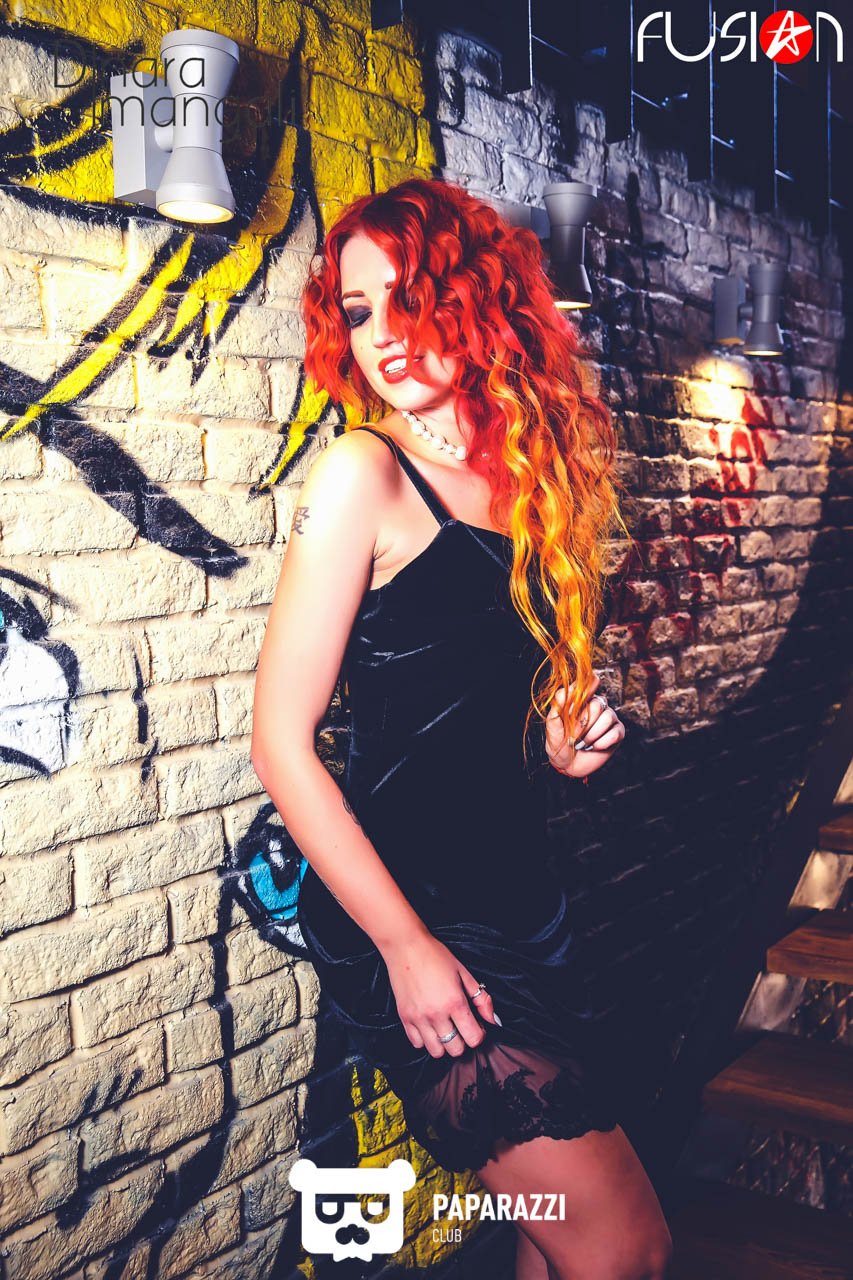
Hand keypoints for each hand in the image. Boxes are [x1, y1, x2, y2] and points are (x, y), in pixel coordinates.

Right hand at [381, 932, 500, 1057]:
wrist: (405, 947)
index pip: (473, 1038)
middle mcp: (436, 1014)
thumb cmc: (435, 956)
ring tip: (445, 1028)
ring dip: (444, 1044)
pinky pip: (417, 1044)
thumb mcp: (464, 973)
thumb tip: (494, 1021)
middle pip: (456, 1049)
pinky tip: (429, 1026)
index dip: (479, 1034)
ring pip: (436, 1052)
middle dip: (463, 1041)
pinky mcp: (404, 1018)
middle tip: (461, 1026)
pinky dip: (425, 1040)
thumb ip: (481, 998)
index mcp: (455, 1002)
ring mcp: (418, 1018)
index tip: (476, 1025)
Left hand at [545, 673, 624, 779]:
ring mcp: (609, 718)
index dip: (589, 687)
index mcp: (580, 701)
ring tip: (583, 743)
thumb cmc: (559, 743)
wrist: (568, 765)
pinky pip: (615, 733)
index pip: (589, 685)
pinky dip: (602, 743)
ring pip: (607, 718)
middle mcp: (597, 706)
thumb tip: (563, 691)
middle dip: (583, 724)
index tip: (588, 690)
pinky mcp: (617, 732)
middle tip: (574, 736)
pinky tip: (594, 747)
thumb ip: (557, 707)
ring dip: (592, 735)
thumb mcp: (553, 726)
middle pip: (598, 704)